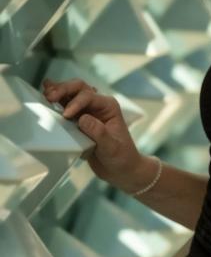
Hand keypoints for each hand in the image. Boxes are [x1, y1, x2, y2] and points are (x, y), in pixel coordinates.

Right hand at [42, 77, 146, 192]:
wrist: (120, 168)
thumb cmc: (120, 157)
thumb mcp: (111, 147)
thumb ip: (98, 132)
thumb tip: (82, 119)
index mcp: (108, 106)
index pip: (89, 97)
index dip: (76, 103)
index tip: (66, 115)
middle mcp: (98, 105)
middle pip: (79, 88)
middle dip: (64, 89)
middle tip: (49, 97)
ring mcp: (87, 111)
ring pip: (70, 94)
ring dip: (57, 92)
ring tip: (45, 95)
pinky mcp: (77, 120)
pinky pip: (65, 106)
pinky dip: (56, 101)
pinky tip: (46, 96)